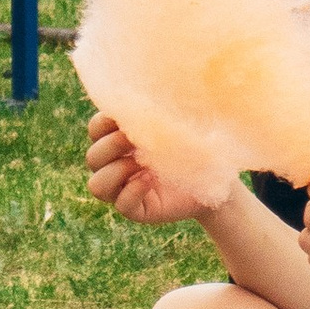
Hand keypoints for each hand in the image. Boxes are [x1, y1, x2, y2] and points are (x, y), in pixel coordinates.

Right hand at [81, 109, 211, 226]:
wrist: (217, 177)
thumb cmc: (196, 143)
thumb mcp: (176, 123)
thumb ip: (156, 112)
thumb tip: (141, 98)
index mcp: (119, 140)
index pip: (96, 130)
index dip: (103, 122)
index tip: (126, 116)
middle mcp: (116, 166)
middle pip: (93, 157)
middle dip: (110, 145)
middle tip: (134, 139)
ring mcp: (125, 190)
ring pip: (96, 185)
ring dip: (115, 171)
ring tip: (140, 163)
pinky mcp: (139, 210)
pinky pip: (121, 205)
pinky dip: (132, 191)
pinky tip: (150, 179)